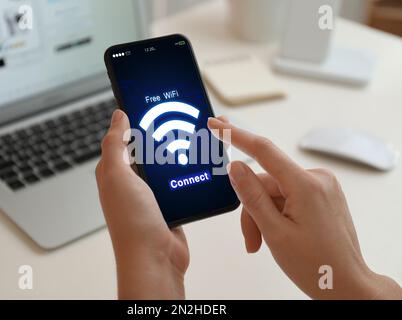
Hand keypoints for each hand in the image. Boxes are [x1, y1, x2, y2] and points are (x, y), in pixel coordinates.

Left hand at [96, 110, 188, 298]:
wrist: (156, 258)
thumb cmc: (132, 223)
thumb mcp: (117, 176)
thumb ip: (115, 145)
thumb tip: (118, 115)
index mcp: (114, 172)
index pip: (121, 138)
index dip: (132, 120)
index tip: (149, 102)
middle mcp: (131, 182)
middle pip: (146, 148)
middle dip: (158, 133)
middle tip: (175, 116)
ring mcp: (151, 193)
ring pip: (164, 163)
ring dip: (174, 152)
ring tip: (189, 135)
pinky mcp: (169, 202)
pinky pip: (177, 179)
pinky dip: (185, 170)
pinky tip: (195, 161)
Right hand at [208, 117, 401, 299]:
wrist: (347, 284)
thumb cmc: (317, 265)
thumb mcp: (275, 232)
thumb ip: (252, 196)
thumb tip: (236, 166)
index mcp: (306, 185)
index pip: (263, 150)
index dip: (235, 135)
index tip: (217, 125)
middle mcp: (316, 179)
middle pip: (265, 183)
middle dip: (253, 209)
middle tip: (250, 238)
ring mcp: (320, 186)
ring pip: (274, 192)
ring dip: (263, 216)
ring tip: (263, 242)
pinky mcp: (320, 194)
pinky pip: (287, 195)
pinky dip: (276, 213)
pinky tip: (277, 233)